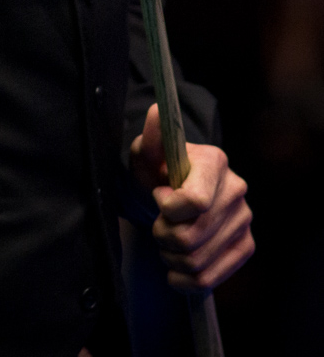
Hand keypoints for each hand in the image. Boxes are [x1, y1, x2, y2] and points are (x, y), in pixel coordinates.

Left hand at [130, 103, 254, 292]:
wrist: (171, 195)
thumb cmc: (157, 172)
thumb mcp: (147, 153)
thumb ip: (151, 137)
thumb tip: (155, 111)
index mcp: (215, 161)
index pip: (195, 202)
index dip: (167, 208)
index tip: (158, 196)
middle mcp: (236, 188)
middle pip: (192, 236)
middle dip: (162, 235)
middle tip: (157, 224)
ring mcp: (244, 219)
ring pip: (198, 260)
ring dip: (170, 257)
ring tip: (164, 241)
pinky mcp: (245, 245)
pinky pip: (211, 278)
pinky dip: (186, 279)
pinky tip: (174, 267)